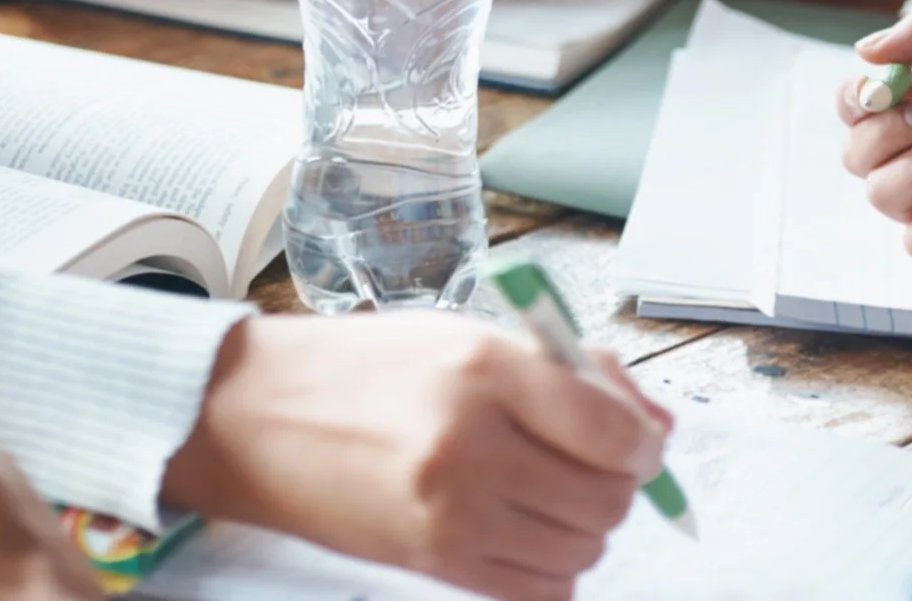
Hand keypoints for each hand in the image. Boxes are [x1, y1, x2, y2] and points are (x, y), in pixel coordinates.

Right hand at [161, 312, 669, 600]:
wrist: (258, 417)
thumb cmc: (364, 368)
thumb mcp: (463, 336)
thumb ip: (565, 372)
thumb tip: (653, 424)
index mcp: (482, 368)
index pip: (611, 427)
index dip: (642, 438)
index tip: (635, 436)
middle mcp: (471, 443)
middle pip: (606, 496)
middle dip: (617, 483)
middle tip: (589, 460)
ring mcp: (453, 513)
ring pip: (583, 549)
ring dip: (584, 526)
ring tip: (543, 490)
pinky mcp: (436, 564)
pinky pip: (541, 591)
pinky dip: (552, 568)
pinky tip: (522, 529)